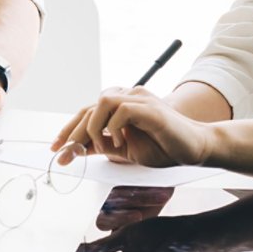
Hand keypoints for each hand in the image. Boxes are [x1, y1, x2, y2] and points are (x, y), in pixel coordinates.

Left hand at [51, 87, 213, 167]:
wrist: (196, 148)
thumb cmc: (164, 147)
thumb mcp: (126, 150)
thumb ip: (104, 146)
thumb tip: (75, 150)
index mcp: (122, 105)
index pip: (88, 111)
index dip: (70, 129)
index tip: (56, 148)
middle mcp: (129, 97)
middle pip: (91, 108)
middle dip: (74, 134)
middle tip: (64, 155)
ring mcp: (140, 99)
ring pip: (102, 103)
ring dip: (95, 128)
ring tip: (102, 146)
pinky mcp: (150, 108)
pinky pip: (122, 110)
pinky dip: (115, 128)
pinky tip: (122, 144)